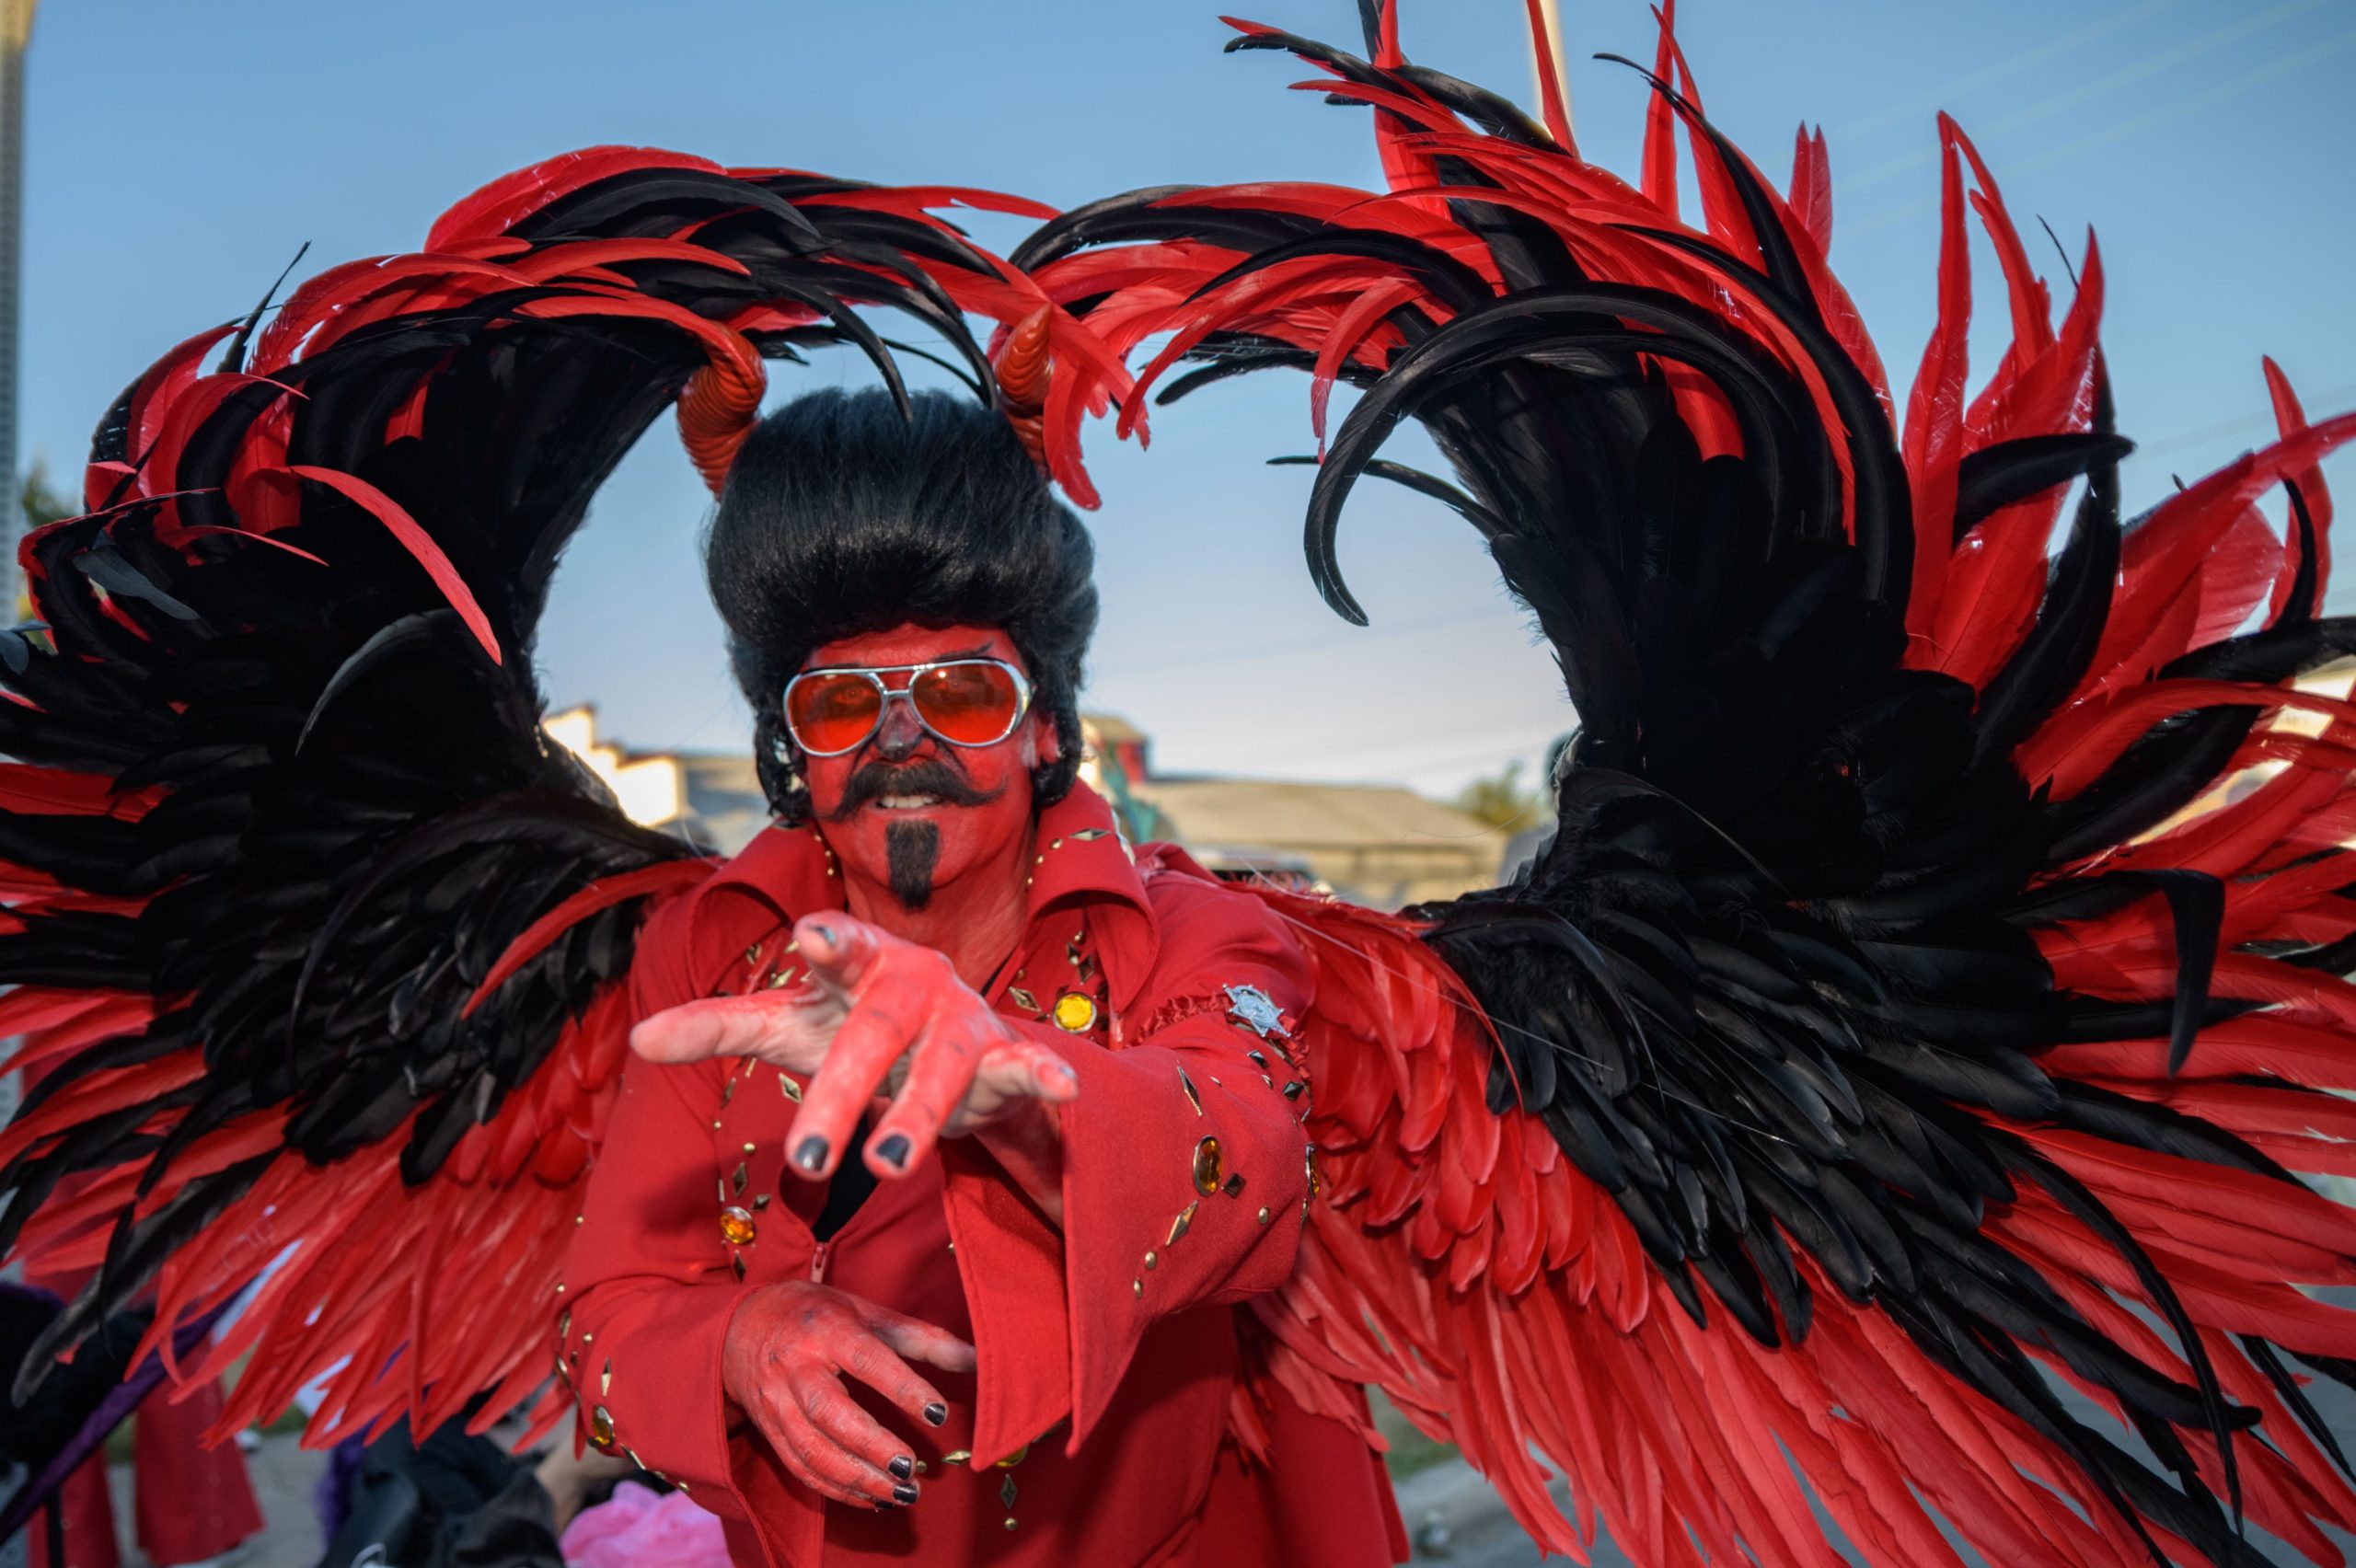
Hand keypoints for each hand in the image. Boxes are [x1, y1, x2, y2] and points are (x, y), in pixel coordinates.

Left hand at [631, 914, 1078, 1181]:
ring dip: (920, 1113)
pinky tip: (1064, 1086)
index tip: (812, 935)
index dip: (831, 941)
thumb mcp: (786, 1025)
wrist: (938, 1046)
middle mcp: (912, 984)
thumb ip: (718, 1027)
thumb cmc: (849, 1025)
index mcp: (857, 966)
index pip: (840, 948)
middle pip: (873, 1037)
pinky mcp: (1004, 1056)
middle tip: (805, 1157)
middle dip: (842, 1095)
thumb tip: (637, 1039)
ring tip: (887, 1165)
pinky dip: (1046, 1073)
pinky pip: (1028, 1064)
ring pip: (944, 1066)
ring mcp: (962, 1019)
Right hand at [722, 1280, 975, 1507]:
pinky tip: (872, 1498)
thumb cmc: (818, 1315)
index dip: (903, 1388)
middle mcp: (796, 1366)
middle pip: (831, 1413)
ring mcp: (777, 1401)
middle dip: (872, 1446)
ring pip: (812, 1449)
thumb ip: (922, 1338)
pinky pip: (800, 1467)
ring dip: (857, 1479)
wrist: (742, 1325)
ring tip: (901, 1493)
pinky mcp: (769, 1429)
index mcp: (827, 1329)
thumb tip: (977, 1357)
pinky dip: (837, 1489)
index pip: (866, 1359)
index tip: (939, 1414)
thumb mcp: (867, 1313)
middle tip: (912, 1468)